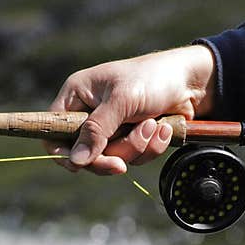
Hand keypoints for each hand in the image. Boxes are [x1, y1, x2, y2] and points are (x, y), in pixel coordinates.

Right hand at [45, 45, 216, 174]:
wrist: (190, 81)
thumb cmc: (152, 78)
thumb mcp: (121, 101)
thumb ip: (97, 130)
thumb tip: (76, 160)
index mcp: (77, 95)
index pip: (53, 131)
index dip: (63, 153)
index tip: (80, 166)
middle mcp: (90, 113)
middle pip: (85, 153)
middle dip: (112, 153)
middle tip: (124, 159)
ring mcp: (111, 128)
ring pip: (112, 157)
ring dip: (136, 146)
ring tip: (152, 124)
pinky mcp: (131, 138)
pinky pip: (134, 157)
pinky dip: (151, 146)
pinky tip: (162, 127)